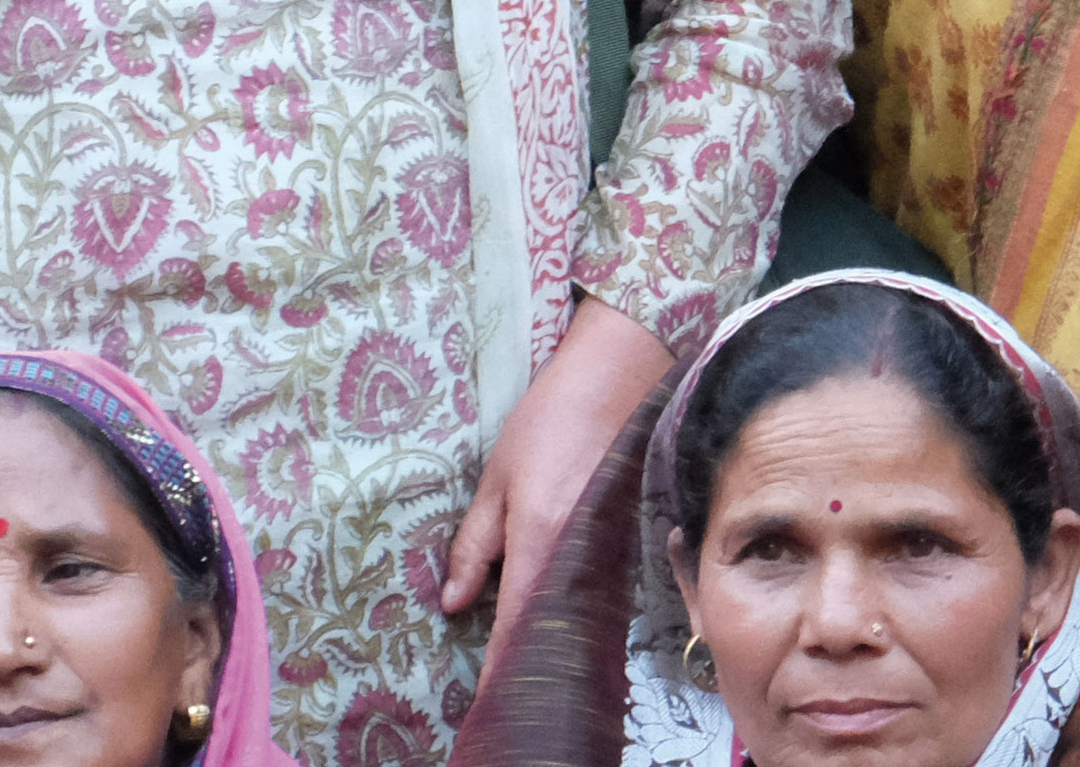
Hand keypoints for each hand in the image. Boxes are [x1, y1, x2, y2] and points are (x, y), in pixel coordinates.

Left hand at [441, 294, 680, 661]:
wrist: (622, 374)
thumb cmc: (552, 419)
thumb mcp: (498, 477)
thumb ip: (475, 545)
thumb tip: (454, 604)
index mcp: (542, 544)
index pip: (515, 628)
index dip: (497, 671)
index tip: (483, 706)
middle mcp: (582, 558)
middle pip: (551, 634)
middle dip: (524, 668)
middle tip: (500, 696)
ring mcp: (610, 553)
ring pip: (575, 617)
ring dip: (550, 643)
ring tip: (524, 673)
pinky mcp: (625, 542)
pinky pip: (594, 594)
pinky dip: (572, 614)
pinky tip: (557, 627)